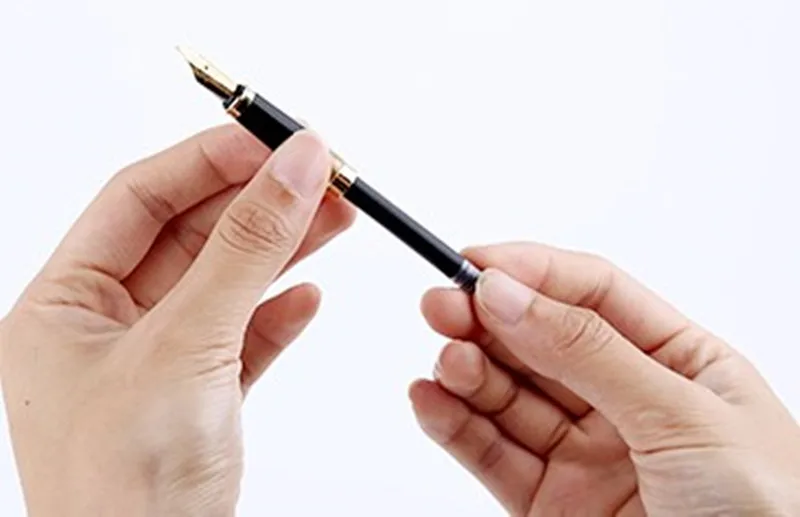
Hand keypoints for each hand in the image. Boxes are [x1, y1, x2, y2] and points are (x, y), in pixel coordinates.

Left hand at [0, 126, 354, 516]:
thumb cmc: (128, 495)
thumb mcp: (187, 347)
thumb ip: (246, 248)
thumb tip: (293, 166)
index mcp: (62, 309)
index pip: (137, 202)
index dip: (207, 162)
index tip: (273, 140)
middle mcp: (104, 331)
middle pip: (190, 237)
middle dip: (259, 204)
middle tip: (321, 175)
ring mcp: (155, 364)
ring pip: (225, 284)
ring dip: (282, 250)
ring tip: (336, 217)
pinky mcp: (199, 399)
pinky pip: (243, 337)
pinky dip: (279, 314)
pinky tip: (309, 296)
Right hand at [410, 243, 799, 515]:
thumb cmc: (769, 514)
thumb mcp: (683, 415)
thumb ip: (590, 353)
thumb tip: (511, 295)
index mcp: (676, 361)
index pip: (591, 295)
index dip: (530, 273)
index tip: (476, 264)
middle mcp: (625, 400)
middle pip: (539, 341)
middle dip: (486, 319)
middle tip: (442, 304)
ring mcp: (585, 453)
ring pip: (508, 396)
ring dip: (468, 372)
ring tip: (448, 362)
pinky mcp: (550, 503)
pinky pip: (491, 456)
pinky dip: (454, 426)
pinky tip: (431, 401)